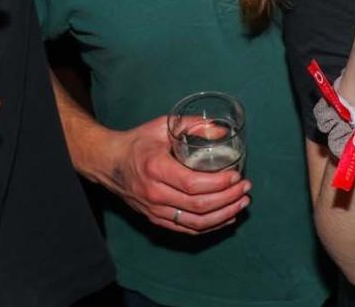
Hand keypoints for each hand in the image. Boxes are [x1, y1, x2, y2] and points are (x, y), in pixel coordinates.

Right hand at [100, 115, 249, 234]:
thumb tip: (223, 130)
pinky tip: (226, 217)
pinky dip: (210, 226)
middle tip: (245, 188)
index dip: (219, 184)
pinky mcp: (156, 219)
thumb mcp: (162, 126)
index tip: (236, 176)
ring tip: (241, 203)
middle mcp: (154, 193)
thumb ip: (192, 125)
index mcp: (156, 168)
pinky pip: (186, 229)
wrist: (108, 163)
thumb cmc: (137, 142)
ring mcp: (154, 210)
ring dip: (223, 215)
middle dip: (228, 199)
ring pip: (195, 223)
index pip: (193, 184)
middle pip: (199, 206)